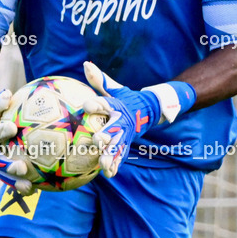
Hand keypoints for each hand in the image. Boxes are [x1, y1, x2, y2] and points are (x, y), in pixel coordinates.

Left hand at [83, 62, 160, 177]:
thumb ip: (100, 79)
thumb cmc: (126, 99)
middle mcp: (123, 122)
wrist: (151, 110)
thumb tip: (86, 64)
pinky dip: (115, 165)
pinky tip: (108, 174)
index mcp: (118, 107)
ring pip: (118, 146)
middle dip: (106, 135)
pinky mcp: (126, 144)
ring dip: (111, 156)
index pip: (106, 104)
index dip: (96, 104)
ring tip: (103, 165)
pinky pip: (121, 156)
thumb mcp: (115, 89)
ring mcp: (126, 135)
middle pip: (114, 129)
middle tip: (97, 139)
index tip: (86, 105)